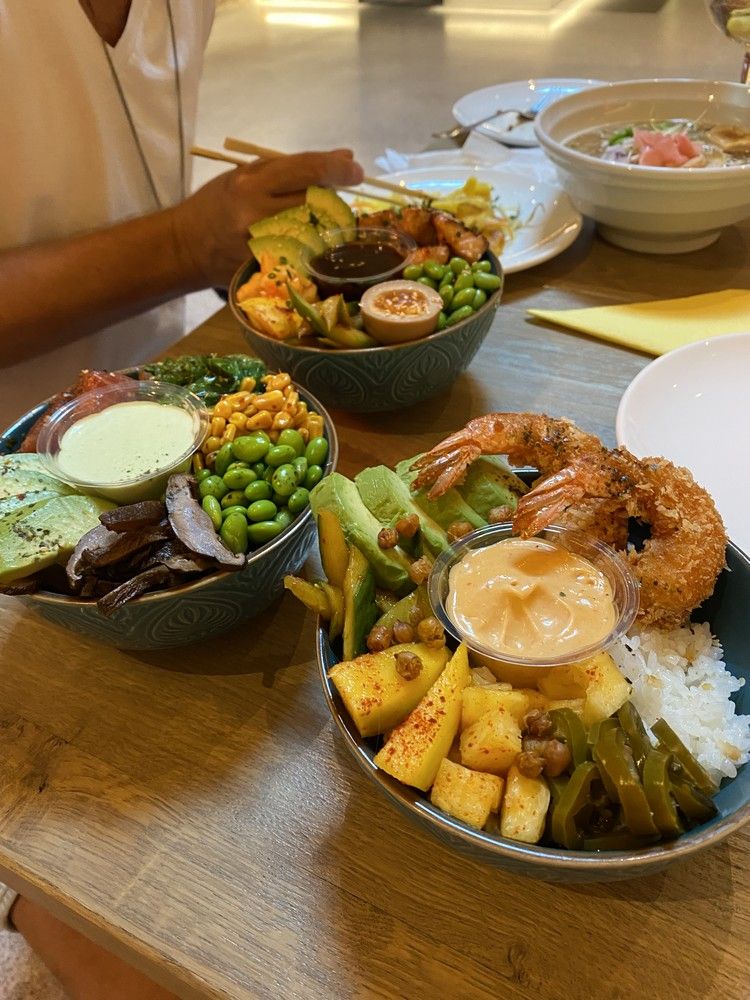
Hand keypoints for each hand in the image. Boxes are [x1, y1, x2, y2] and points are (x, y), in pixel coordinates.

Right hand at [170, 149, 363, 285]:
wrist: (185, 247)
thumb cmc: (216, 205)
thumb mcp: (246, 176)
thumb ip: (292, 168)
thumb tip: (344, 159)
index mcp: (251, 184)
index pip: (307, 170)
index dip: (337, 169)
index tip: (356, 171)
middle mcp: (258, 215)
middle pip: (317, 202)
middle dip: (333, 198)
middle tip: (337, 198)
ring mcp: (263, 247)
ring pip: (315, 231)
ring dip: (326, 224)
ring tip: (316, 220)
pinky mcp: (266, 270)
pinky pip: (303, 257)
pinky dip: (313, 248)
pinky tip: (308, 244)